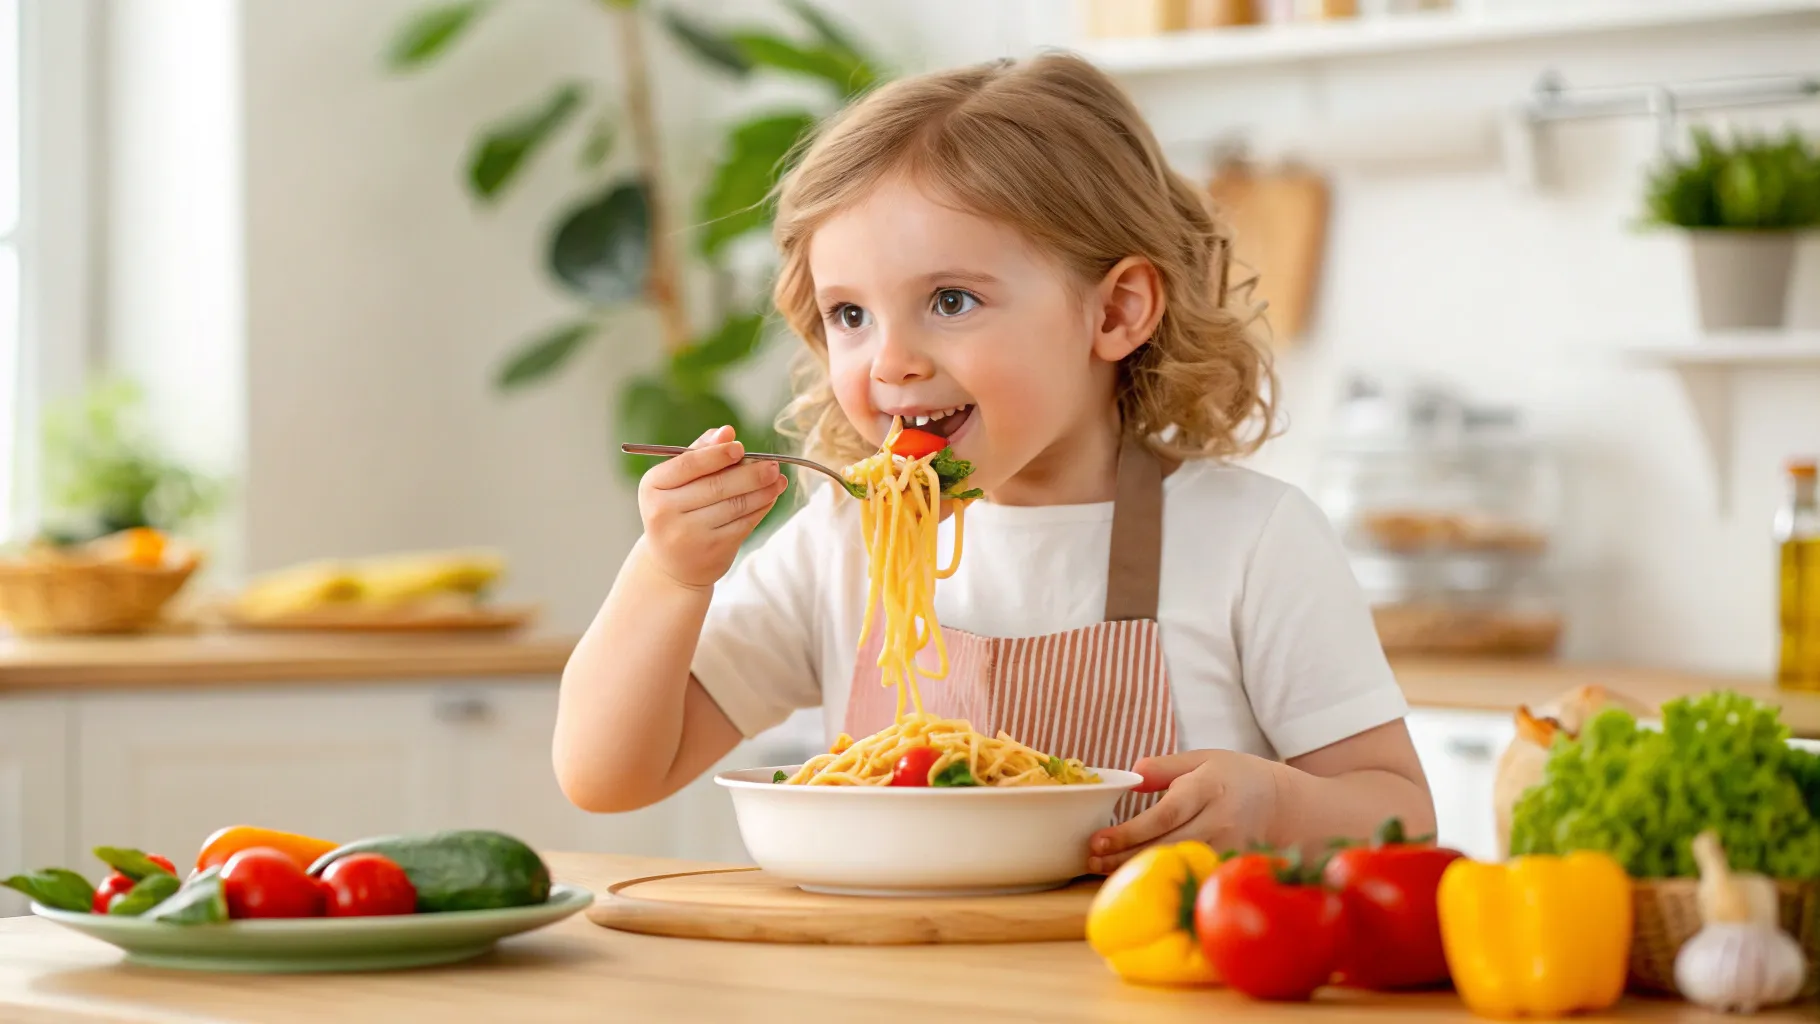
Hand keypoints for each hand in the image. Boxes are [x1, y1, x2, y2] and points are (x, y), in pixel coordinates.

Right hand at [637, 425, 788, 588]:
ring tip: (778, 479)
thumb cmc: (676, 510)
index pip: (689, 465)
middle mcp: (665, 512)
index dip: (717, 455)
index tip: (740, 448)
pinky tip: (771, 497)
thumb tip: (727, 431)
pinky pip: (743, 524)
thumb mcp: (676, 481)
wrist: (672, 564)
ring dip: (763, 490)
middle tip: (772, 464)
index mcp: (652, 486)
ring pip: (735, 505)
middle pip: (716, 486)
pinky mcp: (711, 550)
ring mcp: (688, 534)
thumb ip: (700, 453)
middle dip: (750, 473)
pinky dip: (761, 508)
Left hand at [1087, 749, 1285, 874]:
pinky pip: (1193, 874)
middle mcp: (1219, 821)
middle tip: (1090, 859)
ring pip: (1176, 863)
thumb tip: (1132, 774)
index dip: (1130, 831)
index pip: (1164, 814)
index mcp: (1208, 788)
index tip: (1099, 840)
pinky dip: (1165, 878)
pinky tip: (1139, 879)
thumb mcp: (1204, 758)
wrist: (1285, 805)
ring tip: (1102, 870)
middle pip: (1164, 844)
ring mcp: (1228, 847)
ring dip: (1138, 869)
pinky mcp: (1232, 865)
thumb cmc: (1237, 777)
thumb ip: (1166, 766)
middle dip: (1123, 854)